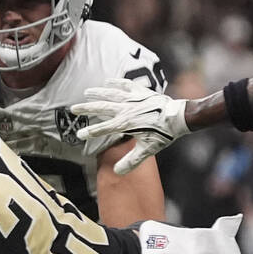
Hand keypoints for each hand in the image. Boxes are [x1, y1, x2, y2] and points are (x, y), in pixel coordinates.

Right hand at [71, 78, 189, 174]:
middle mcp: (127, 110)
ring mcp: (134, 99)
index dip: (90, 132)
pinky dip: (117, 82)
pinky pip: (126, 85)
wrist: (179, 117)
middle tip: (73, 109)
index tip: (79, 135)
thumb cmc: (163, 134)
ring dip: (98, 93)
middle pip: (102, 108)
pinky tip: (108, 81)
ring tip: (86, 92)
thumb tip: (117, 172)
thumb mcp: (147, 150)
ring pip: (112, 94)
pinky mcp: (141, 92)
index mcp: (126, 124)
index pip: (103, 129)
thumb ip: (131, 161)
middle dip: (87, 109)